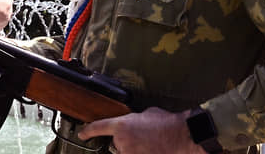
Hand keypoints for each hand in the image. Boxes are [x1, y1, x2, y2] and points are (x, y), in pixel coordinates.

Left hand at [78, 107, 205, 153]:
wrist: (182, 136)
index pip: (98, 127)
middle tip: (142, 139)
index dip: (88, 131)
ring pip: (125, 153)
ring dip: (134, 150)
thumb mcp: (146, 114)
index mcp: (121, 125)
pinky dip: (142, 152)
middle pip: (116, 144)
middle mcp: (122, 141)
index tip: (82, 134)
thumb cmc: (167, 123)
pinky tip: (152, 148)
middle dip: (126, 142)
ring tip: (150, 145)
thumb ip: (134, 119)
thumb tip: (135, 123)